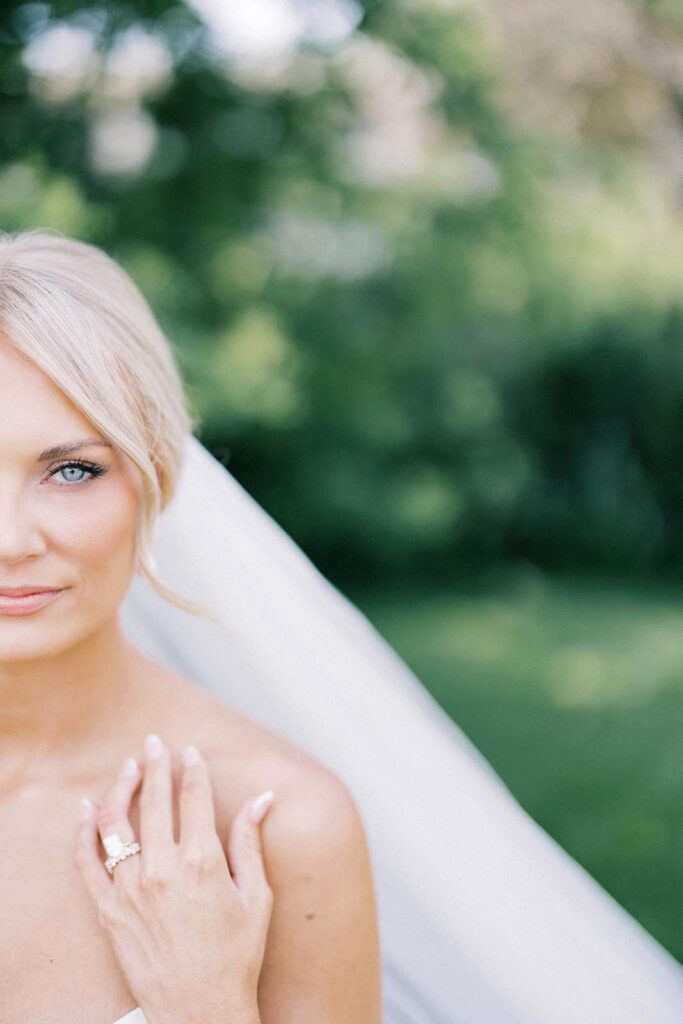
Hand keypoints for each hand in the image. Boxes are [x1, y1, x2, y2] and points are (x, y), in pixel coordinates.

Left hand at [74, 733, 273, 1023]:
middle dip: (155, 764)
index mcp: (203, 861)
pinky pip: (86, 862)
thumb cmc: (236, 956)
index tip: (190, 751)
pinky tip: (87, 809)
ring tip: (128, 768)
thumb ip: (251, 842)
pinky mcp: (108, 912)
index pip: (194, 797)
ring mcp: (131, 890)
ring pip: (116, 822)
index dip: (192, 768)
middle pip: (155, 800)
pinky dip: (84, 831)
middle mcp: (163, 869)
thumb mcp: (257, 897)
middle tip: (154, 742)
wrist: (199, 1011)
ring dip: (121, 788)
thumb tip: (263, 797)